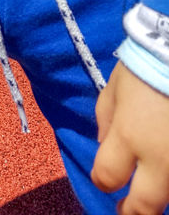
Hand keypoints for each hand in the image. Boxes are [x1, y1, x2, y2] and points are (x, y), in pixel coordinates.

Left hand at [92, 60, 168, 213]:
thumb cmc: (146, 65)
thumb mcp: (115, 86)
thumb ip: (105, 119)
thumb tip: (103, 145)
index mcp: (128, 135)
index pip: (107, 176)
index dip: (102, 180)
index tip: (104, 177)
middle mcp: (158, 156)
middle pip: (144, 206)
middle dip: (132, 212)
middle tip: (126, 210)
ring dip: (157, 198)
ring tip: (150, 193)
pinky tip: (165, 173)